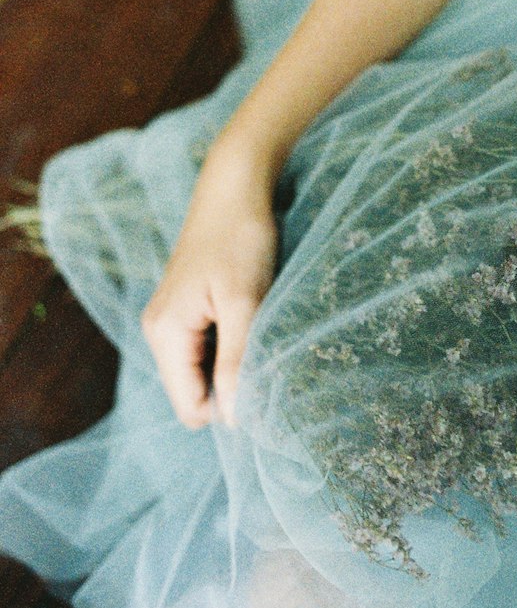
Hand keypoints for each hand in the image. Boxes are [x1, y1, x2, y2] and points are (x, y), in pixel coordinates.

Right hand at [140, 141, 278, 429]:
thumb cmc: (241, 239)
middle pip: (195, 393)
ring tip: (259, 328)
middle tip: (267, 350)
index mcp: (165, 334)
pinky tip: (251, 317)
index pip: (191, 408)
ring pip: (203, 372)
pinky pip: (206, 349)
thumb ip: (236, 361)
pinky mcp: (186, 309)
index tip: (264, 379)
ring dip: (233, 362)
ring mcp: (171, 320)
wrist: (234, 187)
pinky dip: (231, 344)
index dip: (229, 406)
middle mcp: (158, 331)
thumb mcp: (245, 302)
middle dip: (231, 384)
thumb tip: (235, 419)